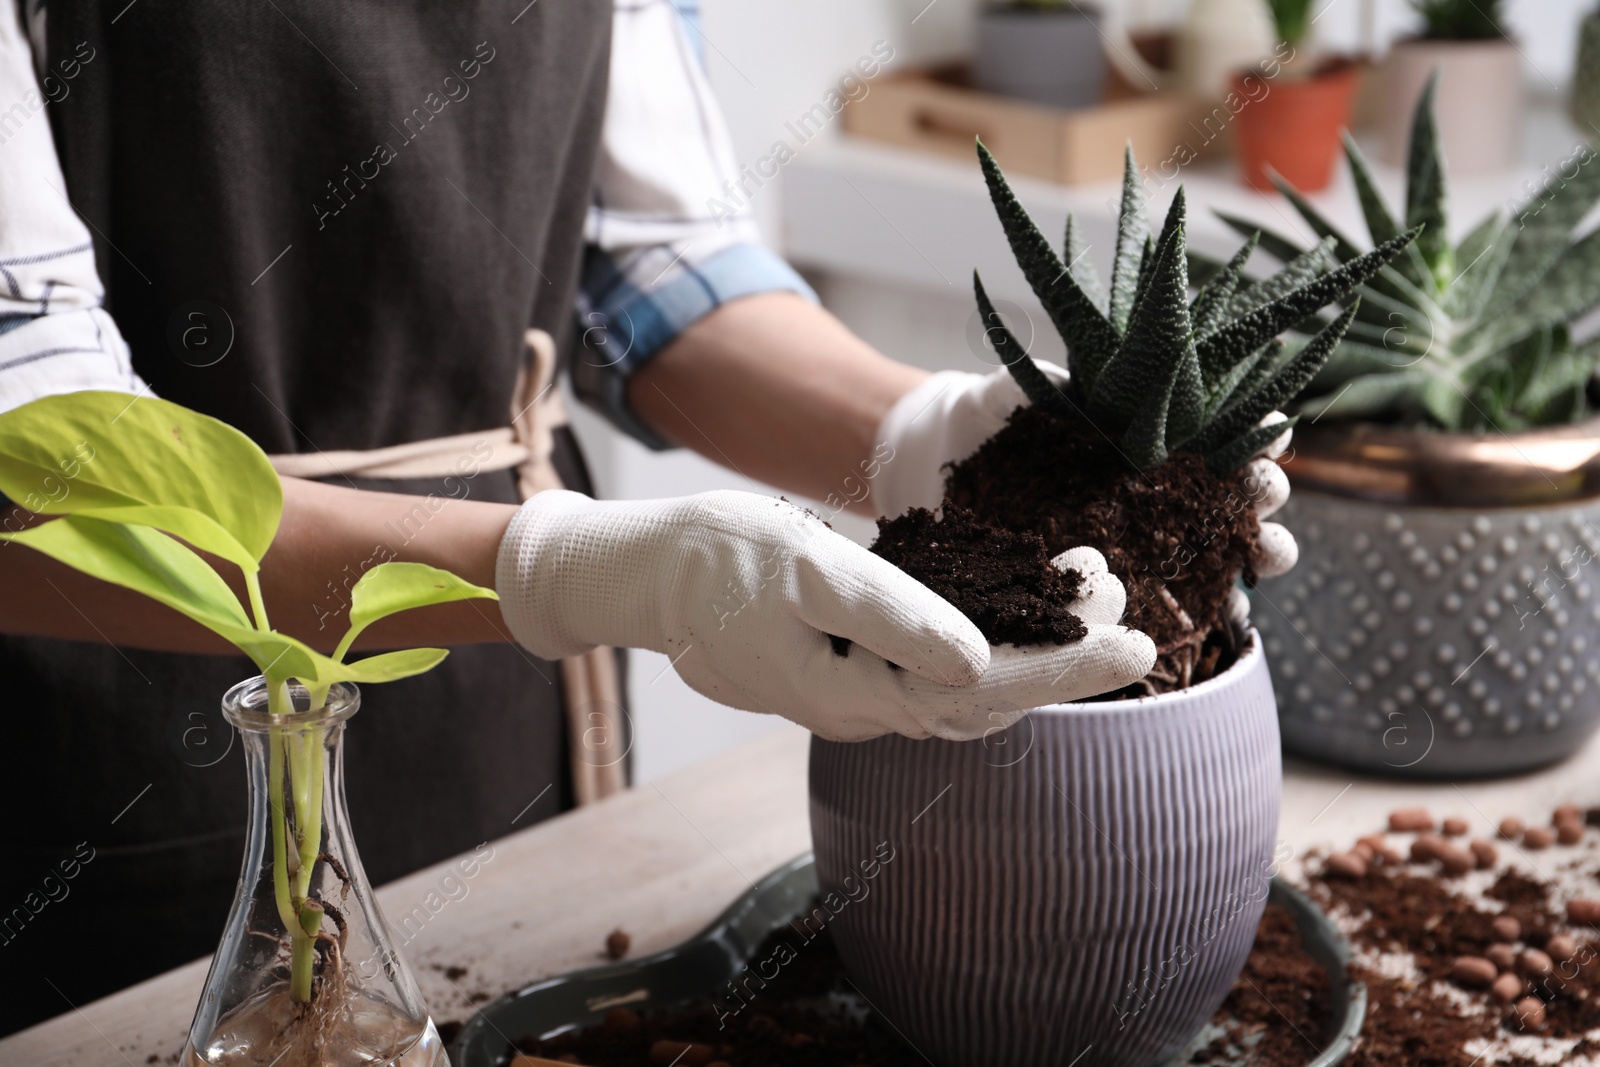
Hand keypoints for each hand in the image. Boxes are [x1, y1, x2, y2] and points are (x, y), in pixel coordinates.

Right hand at [495, 490, 1154, 740]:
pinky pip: (938, 673)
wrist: (647, 573)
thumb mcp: (803, 568)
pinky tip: (1022, 614)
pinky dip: (992, 645)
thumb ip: (889, 617)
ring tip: (1094, 601)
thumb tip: (976, 660)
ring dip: (1036, 652)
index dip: (1065, 669)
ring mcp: (858, 694)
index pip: (983, 689)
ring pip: (967, 690)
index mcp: (855, 691)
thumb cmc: (718, 558)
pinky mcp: (853, 669)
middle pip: (987, 699)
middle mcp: (866, 708)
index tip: (1137, 644)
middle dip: (1066, 659)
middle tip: (1134, 613)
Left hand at [873, 365, 1298, 627]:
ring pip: (1220, 545)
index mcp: (1140, 427)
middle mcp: (1151, 480)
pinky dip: (1215, 603)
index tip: (1272, 435)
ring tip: (1271, 554)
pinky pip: (1177, 597)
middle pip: (1231, 488)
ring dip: (1259, 550)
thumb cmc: (977, 420)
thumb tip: (1077, 386)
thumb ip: (1039, 386)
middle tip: (1267, 498)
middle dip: (1264, 493)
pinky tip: (1237, 608)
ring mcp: (1139, 532)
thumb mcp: (1004, 395)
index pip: (1216, 426)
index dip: (1254, 430)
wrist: (928, 471)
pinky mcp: (1115, 579)